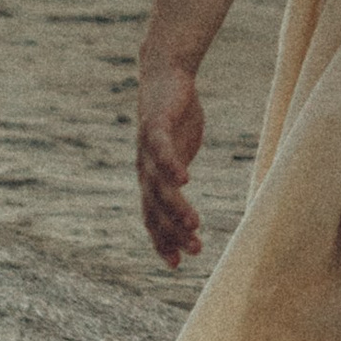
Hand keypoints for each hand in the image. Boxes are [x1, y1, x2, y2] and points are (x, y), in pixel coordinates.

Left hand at [136, 67, 206, 268]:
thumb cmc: (175, 119)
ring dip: (175, 206)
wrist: (166, 77)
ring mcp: (147, 149)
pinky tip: (185, 180)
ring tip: (194, 223)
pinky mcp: (155, 126)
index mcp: (151, 179)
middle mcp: (145, 169)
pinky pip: (162, 150)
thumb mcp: (181, 153)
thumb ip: (182, 177)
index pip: (153, 218)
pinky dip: (171, 166)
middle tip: (196, 250)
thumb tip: (193, 195)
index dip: (162, 241)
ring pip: (159, 185)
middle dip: (173, 232)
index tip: (177, 263)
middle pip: (156, 208)